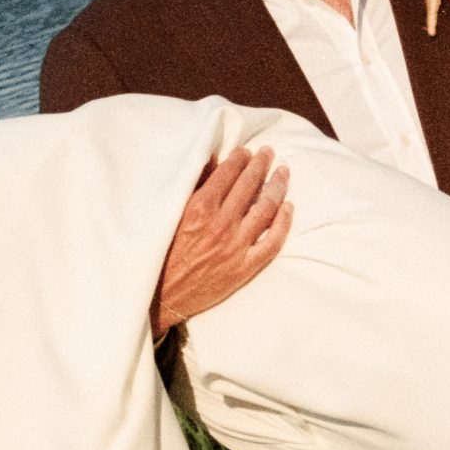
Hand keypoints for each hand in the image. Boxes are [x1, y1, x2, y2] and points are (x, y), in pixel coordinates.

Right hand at [154, 145, 291, 338]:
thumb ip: (193, 187)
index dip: (240, 159)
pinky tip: (288, 208)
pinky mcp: (244, 268)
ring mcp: (236, 247)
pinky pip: (272, 242)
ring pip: (266, 209)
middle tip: (268, 153)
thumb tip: (211, 161)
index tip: (246, 151)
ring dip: (276, 186)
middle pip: (249, 186)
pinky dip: (283, 223)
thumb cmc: (161, 253)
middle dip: (261, 165)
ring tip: (282, 173)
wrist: (161, 297)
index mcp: (199, 208)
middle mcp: (221, 224)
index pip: (228, 174)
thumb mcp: (171, 215)